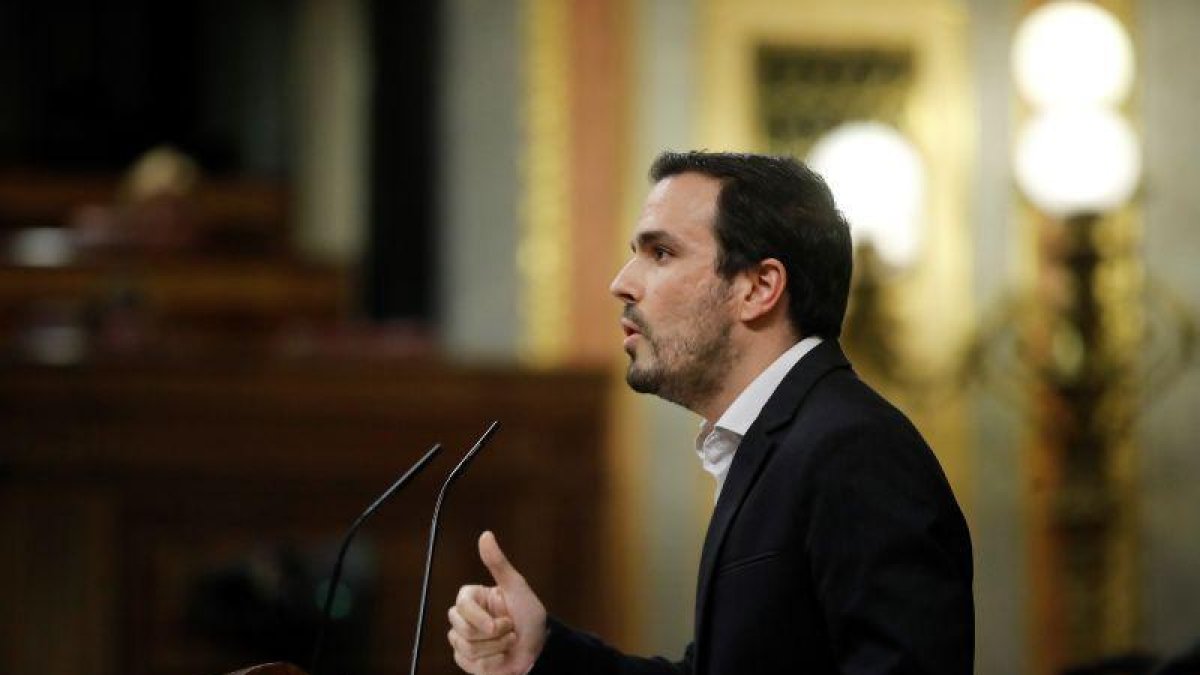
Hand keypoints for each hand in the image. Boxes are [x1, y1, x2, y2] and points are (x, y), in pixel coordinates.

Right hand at [448, 531, 547, 674]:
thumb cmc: (529, 616)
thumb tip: (486, 534)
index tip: (504, 622)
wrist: (539, 649)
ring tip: (509, 642)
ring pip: (467, 648)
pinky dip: (493, 663)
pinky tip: (502, 656)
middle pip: (461, 629)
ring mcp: (463, 640)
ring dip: (496, 648)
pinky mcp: (466, 660)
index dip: (481, 618)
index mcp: (472, 598)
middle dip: (493, 635)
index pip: (461, 606)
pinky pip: (471, 664)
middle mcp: (464, 618)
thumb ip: (498, 563)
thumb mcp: (516, 587)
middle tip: (511, 630)